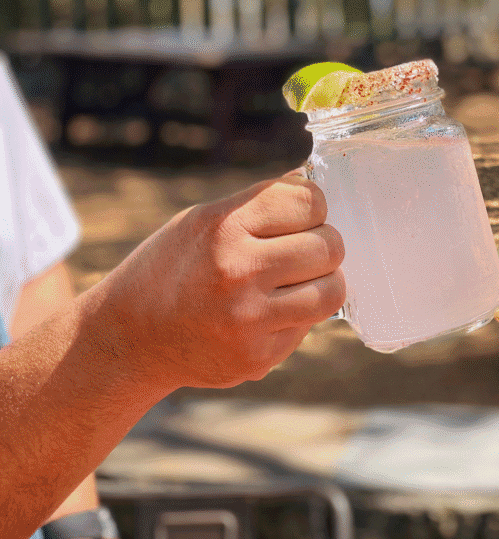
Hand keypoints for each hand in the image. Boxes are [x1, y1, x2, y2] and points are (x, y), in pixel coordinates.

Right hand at [86, 173, 345, 391]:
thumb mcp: (202, 220)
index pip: (311, 202)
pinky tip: (266, 314)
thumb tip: (311, 180)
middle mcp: (238, 271)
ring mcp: (249, 318)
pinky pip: (309, 327)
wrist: (126, 339)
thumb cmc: (172, 268)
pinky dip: (296, 317)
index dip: (312, 209)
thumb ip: (260, 203)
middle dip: (322, 246)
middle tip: (299, 254)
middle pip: (331, 246)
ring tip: (296, 282)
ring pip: (333, 290)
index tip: (298, 219)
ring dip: (322, 283)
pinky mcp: (257, 357)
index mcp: (224, 226)